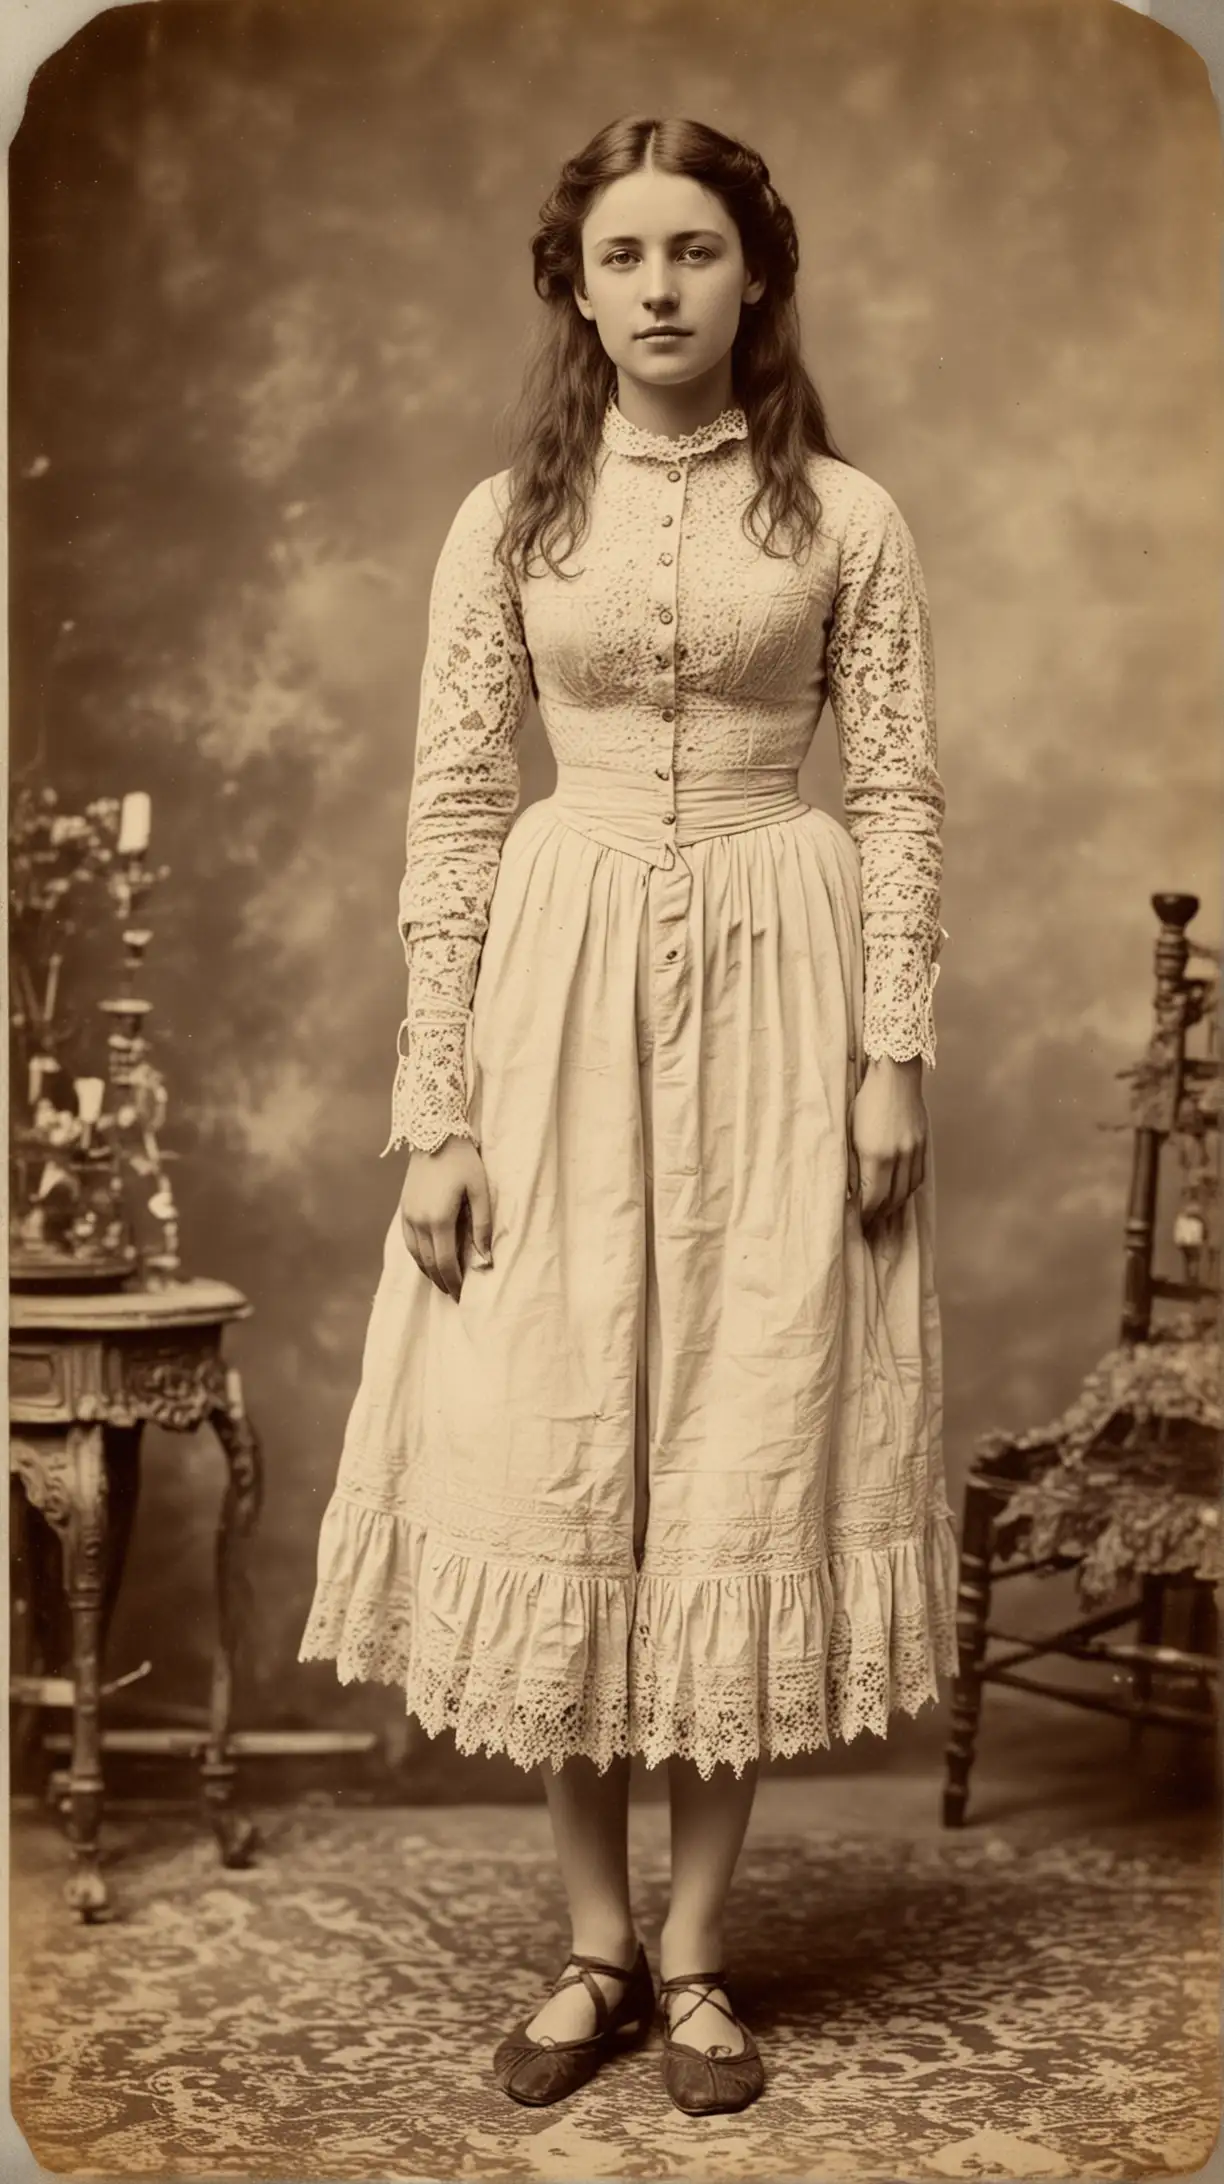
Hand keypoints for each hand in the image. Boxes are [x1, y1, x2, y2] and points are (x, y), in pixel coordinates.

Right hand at [400, 1136, 492, 1301]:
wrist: (434, 1135)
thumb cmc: (464, 1162)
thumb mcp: (480, 1192)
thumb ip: (482, 1226)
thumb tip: (485, 1259)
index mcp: (439, 1220)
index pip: (444, 1262)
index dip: (453, 1282)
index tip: (462, 1296)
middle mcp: (419, 1221)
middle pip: (428, 1263)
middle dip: (442, 1281)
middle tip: (454, 1295)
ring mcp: (408, 1215)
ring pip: (416, 1255)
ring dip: (428, 1272)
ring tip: (442, 1282)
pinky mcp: (404, 1208)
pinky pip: (409, 1241)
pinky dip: (418, 1256)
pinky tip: (427, 1260)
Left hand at [849, 1055, 927, 1228]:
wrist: (895, 1074)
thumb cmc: (865, 1100)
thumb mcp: (849, 1132)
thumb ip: (851, 1164)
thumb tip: (851, 1192)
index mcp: (875, 1154)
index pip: (872, 1198)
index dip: (864, 1214)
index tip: (856, 1221)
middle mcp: (898, 1156)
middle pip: (891, 1199)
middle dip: (878, 1215)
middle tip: (867, 1224)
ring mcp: (913, 1151)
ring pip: (906, 1191)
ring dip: (894, 1205)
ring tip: (882, 1212)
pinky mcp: (922, 1144)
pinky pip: (918, 1177)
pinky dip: (907, 1190)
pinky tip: (898, 1192)